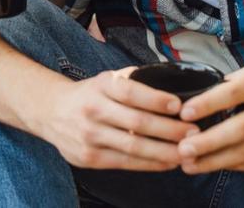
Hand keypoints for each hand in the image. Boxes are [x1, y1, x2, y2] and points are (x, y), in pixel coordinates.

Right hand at [37, 68, 198, 170]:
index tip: (179, 106)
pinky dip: (150, 164)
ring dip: (164, 151)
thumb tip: (172, 82)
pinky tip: (168, 162)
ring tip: (186, 151)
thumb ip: (134, 81)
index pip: (132, 92)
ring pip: (133, 148)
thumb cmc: (89, 94)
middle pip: (137, 123)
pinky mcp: (89, 158)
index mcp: (101, 86)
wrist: (51, 112)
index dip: (156, 99)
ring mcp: (90, 136)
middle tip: (193, 132)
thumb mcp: (107, 79)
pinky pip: (125, 163)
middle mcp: (94, 110)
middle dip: (169, 130)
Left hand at [177, 60, 243, 173]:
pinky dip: (236, 165)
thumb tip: (204, 97)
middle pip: (238, 130)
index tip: (184, 113)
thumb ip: (238, 83)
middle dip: (207, 143)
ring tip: (190, 165)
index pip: (232, 92)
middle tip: (182, 150)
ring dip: (215, 161)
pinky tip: (218, 165)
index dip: (207, 103)